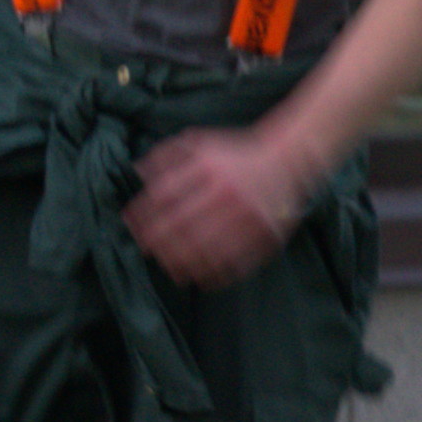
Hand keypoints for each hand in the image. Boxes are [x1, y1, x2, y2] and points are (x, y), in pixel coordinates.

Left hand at [126, 125, 313, 286]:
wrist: (290, 159)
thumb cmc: (239, 153)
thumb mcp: (202, 143)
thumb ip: (168, 154)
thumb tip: (137, 171)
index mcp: (208, 168)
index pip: (164, 195)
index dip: (143, 213)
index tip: (131, 225)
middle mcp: (226, 192)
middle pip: (181, 225)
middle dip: (158, 242)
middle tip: (147, 251)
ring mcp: (247, 215)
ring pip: (207, 247)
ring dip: (183, 262)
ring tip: (171, 269)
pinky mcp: (265, 233)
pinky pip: (238, 260)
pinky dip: (218, 273)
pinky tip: (204, 278)